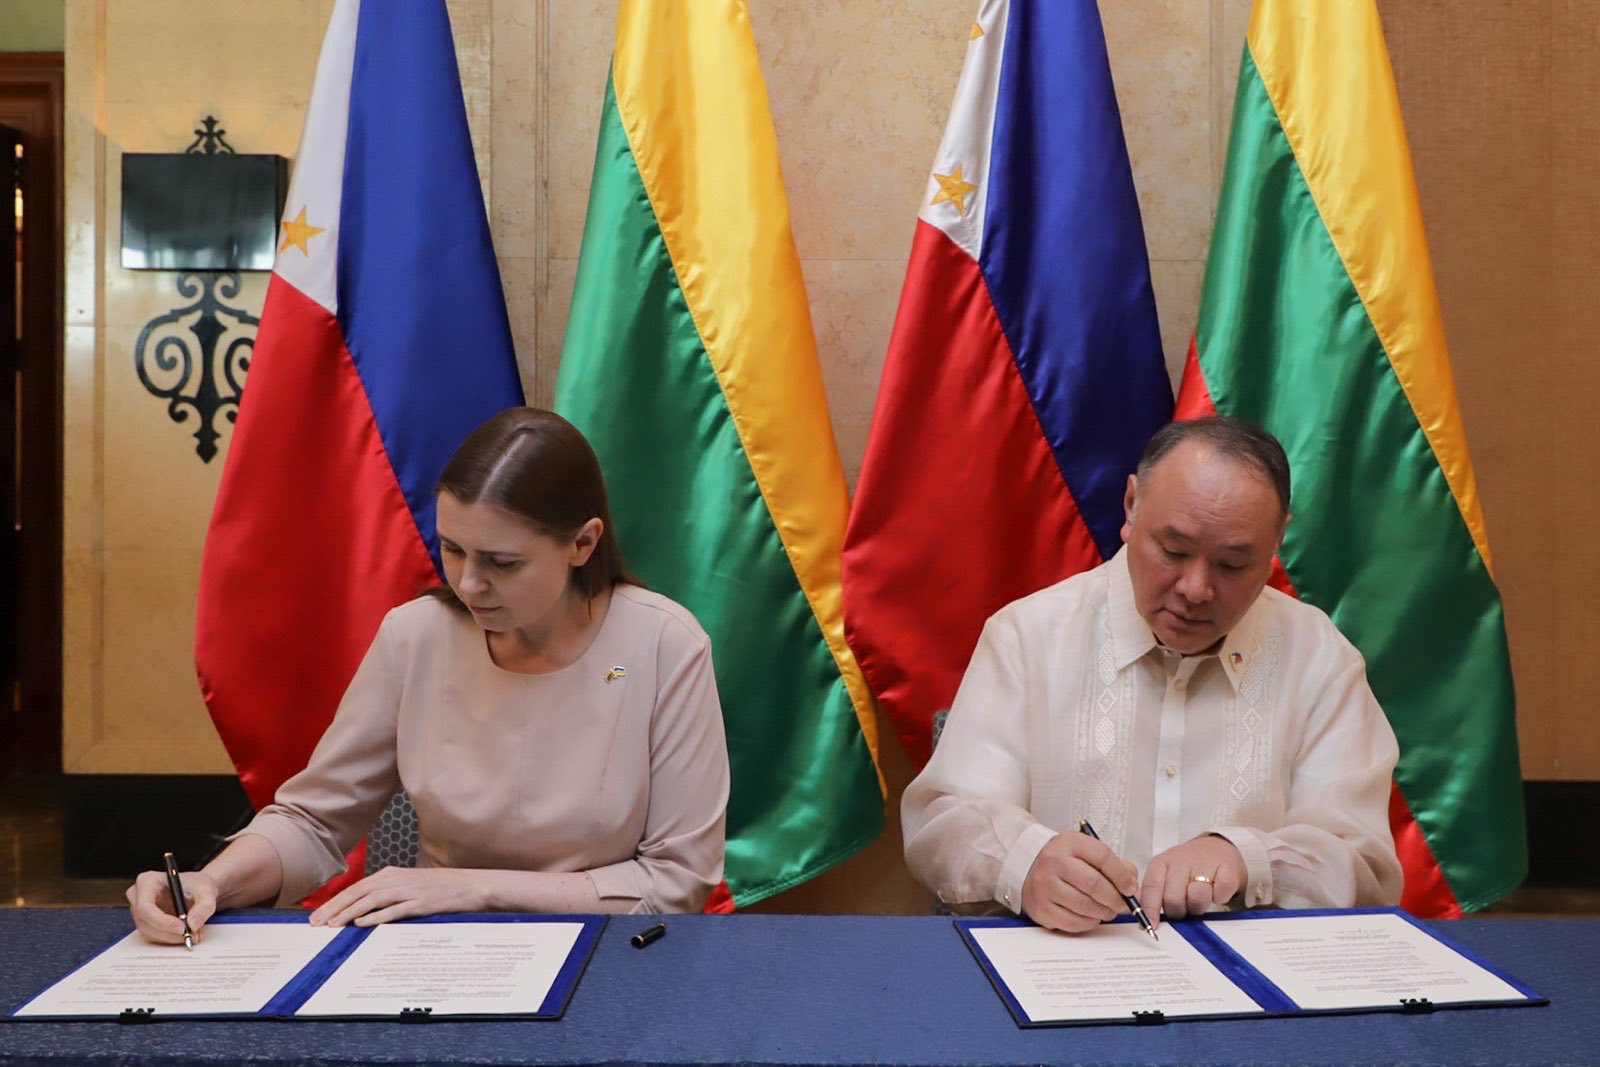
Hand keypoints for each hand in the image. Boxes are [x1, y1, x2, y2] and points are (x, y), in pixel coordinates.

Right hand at [127, 868, 217, 945]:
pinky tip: (185, 934)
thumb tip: (192, 925)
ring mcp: (139, 910)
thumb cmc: (197, 885)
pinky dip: (170, 938)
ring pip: (148, 932)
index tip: (182, 928)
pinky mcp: (145, 921)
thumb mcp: (207, 891)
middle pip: (145, 922)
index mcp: (148, 881)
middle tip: (190, 936)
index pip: (145, 907)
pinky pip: (153, 936)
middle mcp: (138, 895)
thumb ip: (204, 906)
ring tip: (193, 935)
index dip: (162, 921)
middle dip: (168, 933)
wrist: (197, 890)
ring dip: (171, 938)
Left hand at [309, 867, 483, 927]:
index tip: (317, 916)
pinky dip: (375, 917)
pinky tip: (361, 924)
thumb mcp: (410, 885)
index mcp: (391, 874)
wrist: (470, 886)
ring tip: (332, 926)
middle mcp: (396, 879)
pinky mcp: (421, 903)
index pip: (356, 888)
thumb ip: (387, 893)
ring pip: (371, 901)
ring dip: (348, 913)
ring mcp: (408, 890)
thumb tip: (362, 909)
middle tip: (316, 924)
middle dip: (334, 908)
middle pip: (358, 893)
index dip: (334, 902)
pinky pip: (393, 910)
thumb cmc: (440, 888)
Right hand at [1020, 830, 1140, 932]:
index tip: (1131, 888)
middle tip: (1123, 905)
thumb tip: (1132, 887)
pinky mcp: (1041, 907)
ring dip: (1103, 912)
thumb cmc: (1066, 863)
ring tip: (1108, 910)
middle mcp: (1053, 861)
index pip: (1102, 856)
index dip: (1121, 875)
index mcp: (1069, 842)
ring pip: (1084, 906)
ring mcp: (1044, 885)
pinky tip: (1091, 916)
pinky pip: (1073, 922)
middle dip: (1114, 898)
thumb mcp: (1087, 853)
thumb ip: (1115, 865)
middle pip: (1093, 884)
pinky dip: (1088, 922)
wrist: (1031, 870)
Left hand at [1139, 834, 1246, 928]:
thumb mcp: (1166, 874)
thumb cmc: (1189, 866)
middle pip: (1173, 898)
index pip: (1151, 888)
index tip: (1151, 926)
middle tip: (1184, 908)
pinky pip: (1220, 893)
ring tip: (1198, 900)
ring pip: (1197, 898)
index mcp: (1162, 863)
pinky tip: (1216, 892)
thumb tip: (1143, 917)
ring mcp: (1204, 863)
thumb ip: (1154, 893)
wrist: (1218, 847)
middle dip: (1178, 911)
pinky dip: (1219, 897)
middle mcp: (1181, 861)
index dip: (1150, 910)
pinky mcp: (1228, 868)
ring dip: (1198, 906)